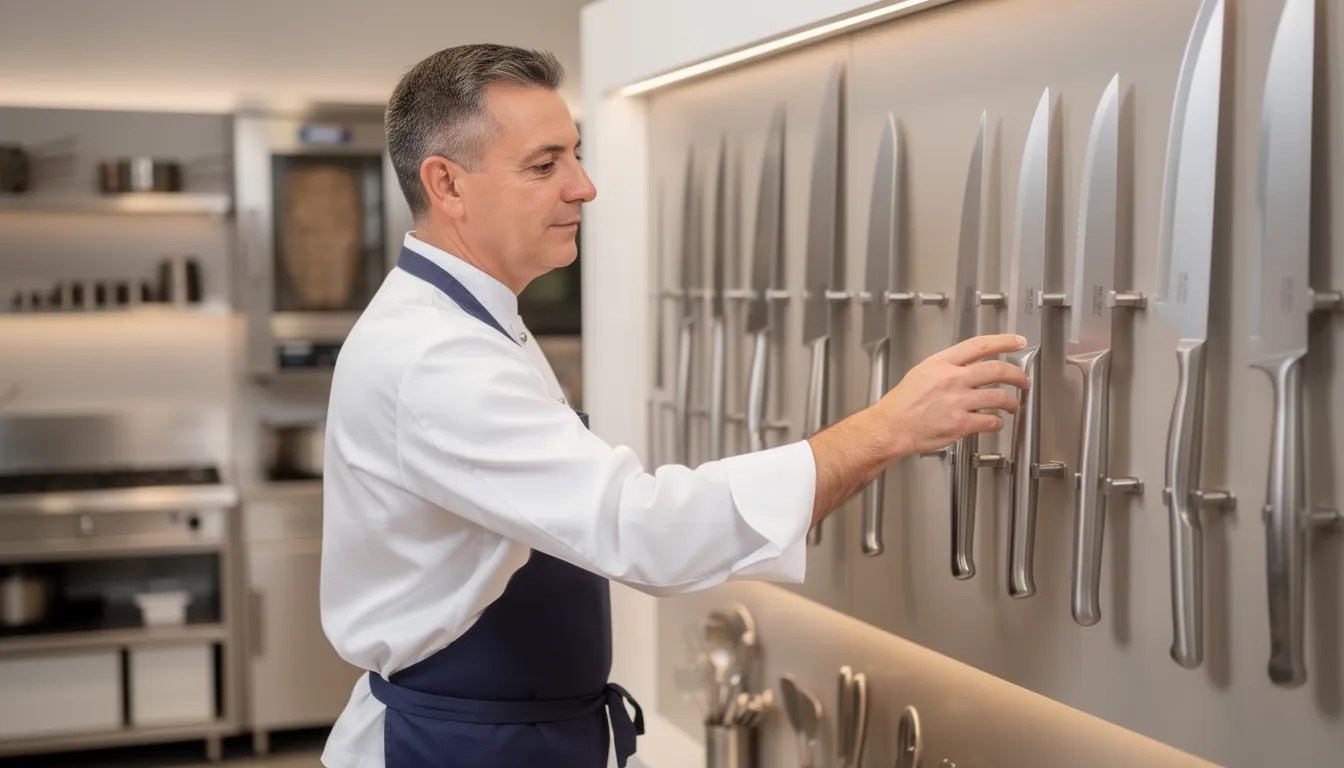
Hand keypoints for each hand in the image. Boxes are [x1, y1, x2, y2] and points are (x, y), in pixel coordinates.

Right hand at [874, 334, 1030, 457]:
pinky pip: (990, 421)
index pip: (980, 345)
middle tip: (1023, 380)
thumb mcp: (921, 373)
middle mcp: (951, 380)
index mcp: (941, 364)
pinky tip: (995, 421)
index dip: (1004, 341)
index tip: (1018, 342)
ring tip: (1013, 405)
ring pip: (999, 396)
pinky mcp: (960, 424)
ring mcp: (957, 402)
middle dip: (1017, 375)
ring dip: (1012, 402)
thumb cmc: (902, 404)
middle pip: (997, 369)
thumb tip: (969, 368)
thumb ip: (946, 368)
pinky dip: (998, 422)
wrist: (890, 427)